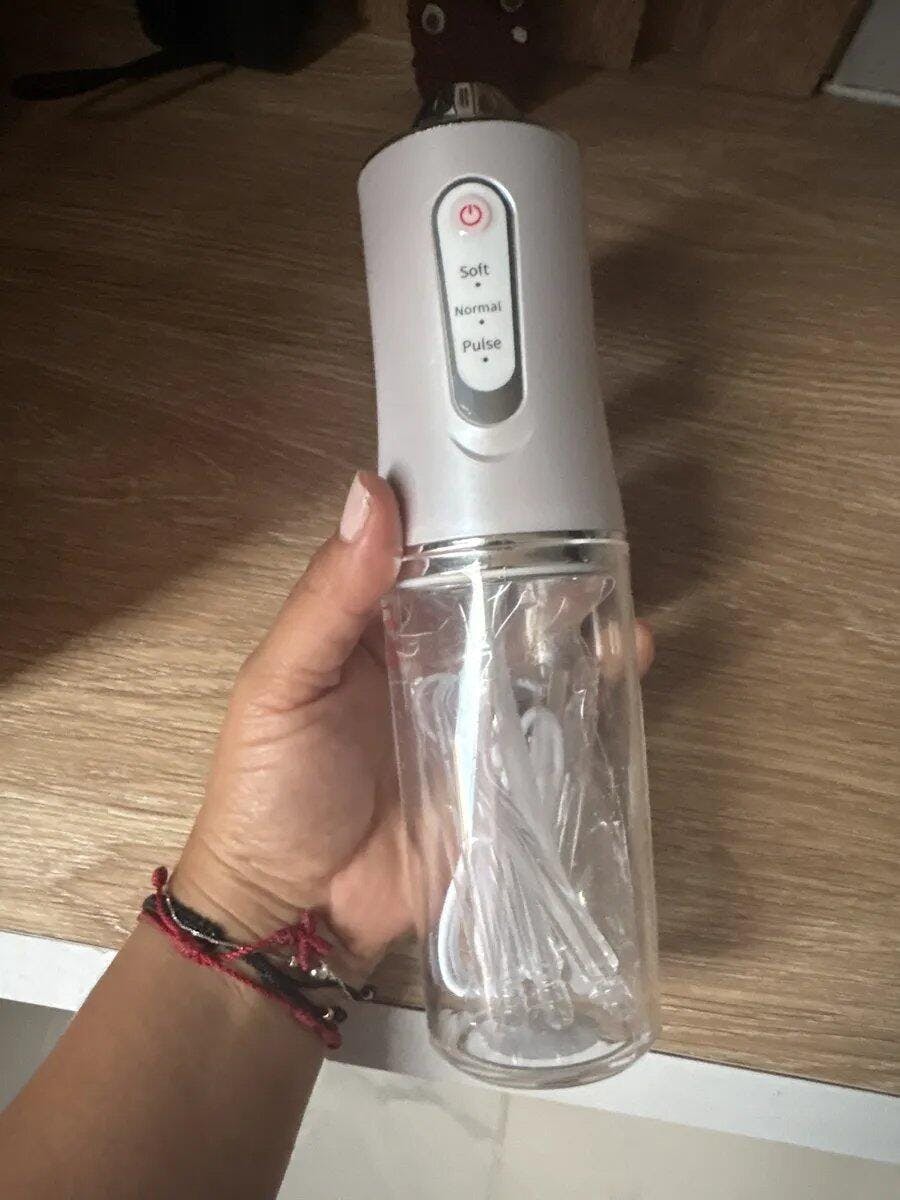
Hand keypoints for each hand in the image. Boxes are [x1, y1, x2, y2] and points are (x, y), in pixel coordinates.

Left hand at [174, 472, 654, 974]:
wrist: (299, 913)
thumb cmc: (270, 790)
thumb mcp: (281, 685)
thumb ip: (327, 597)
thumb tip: (370, 493)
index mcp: (375, 625)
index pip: (427, 552)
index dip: (466, 512)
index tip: (515, 470)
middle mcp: (431, 660)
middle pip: (494, 598)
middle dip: (541, 566)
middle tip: (586, 535)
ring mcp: (474, 714)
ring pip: (534, 654)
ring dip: (576, 622)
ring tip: (616, 597)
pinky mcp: (507, 770)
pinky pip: (556, 723)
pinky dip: (593, 692)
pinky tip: (623, 662)